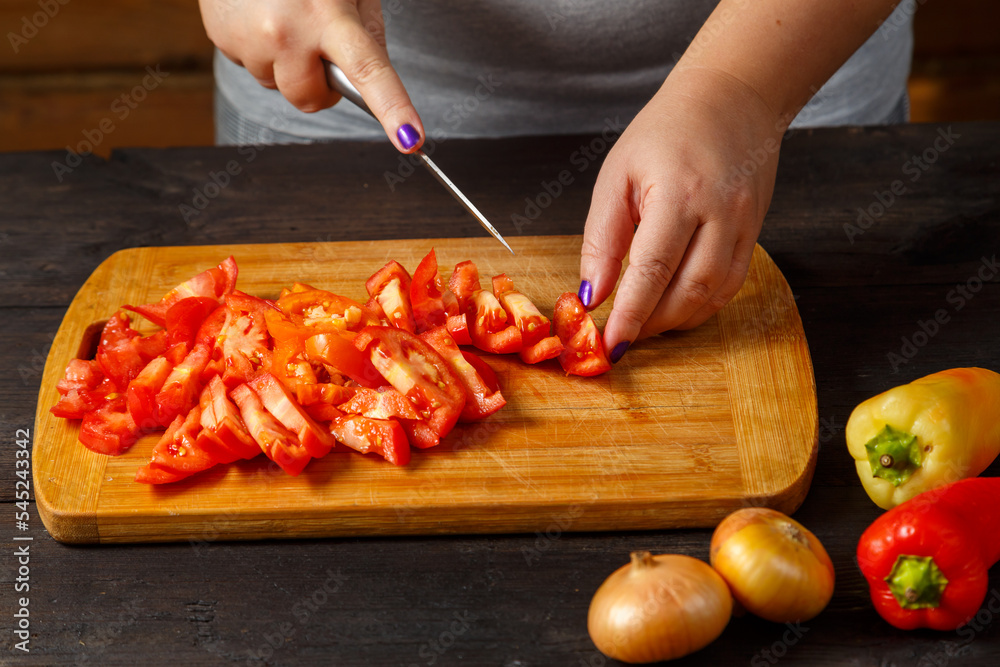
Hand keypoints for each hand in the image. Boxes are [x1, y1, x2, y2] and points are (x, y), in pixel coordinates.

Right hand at [199, 0, 423, 151]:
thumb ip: (366, 33)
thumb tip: (372, 82)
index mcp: (327, 14)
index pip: (369, 71)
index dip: (394, 108)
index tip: (411, 138)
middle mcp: (285, 32)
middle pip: (312, 99)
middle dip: (320, 85)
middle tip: (319, 46)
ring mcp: (249, 39)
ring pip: (279, 85)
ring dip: (286, 63)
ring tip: (282, 16)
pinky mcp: (221, 39)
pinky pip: (251, 67)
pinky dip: (260, 50)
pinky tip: (259, 14)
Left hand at [579, 66, 781, 360]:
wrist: (731, 98)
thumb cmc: (665, 132)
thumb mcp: (617, 176)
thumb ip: (603, 239)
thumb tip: (592, 295)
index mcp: (680, 194)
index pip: (653, 270)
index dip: (631, 314)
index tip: (611, 344)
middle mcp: (721, 213)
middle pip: (689, 290)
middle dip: (653, 323)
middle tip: (622, 337)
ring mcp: (745, 224)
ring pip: (715, 294)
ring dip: (677, 320)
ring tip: (645, 325)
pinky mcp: (757, 231)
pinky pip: (732, 285)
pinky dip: (702, 305)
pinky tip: (676, 307)